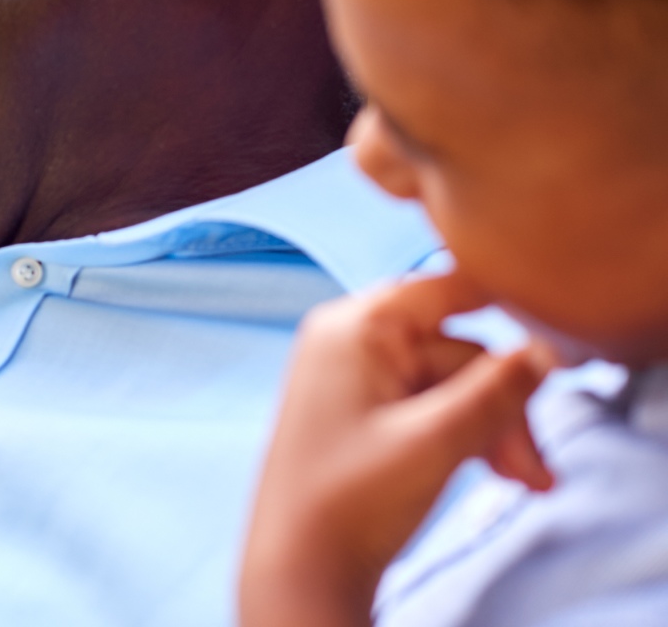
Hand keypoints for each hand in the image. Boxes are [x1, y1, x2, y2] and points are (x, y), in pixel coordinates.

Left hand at [239, 272, 557, 626]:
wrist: (301, 567)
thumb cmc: (351, 499)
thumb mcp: (437, 440)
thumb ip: (495, 390)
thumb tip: (544, 349)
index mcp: (355, 325)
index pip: (448, 287)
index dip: (508, 308)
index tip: (554, 343)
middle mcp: (350, 338)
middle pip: (458, 349)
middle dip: (504, 406)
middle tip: (532, 467)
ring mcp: (354, 375)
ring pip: (453, 384)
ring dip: (494, 429)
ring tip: (524, 482)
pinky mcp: (363, 411)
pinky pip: (431, 405)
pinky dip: (468, 435)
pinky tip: (500, 474)